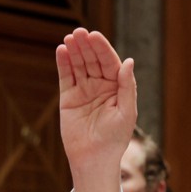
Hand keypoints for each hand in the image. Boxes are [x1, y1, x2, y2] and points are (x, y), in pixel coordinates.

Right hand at [56, 28, 136, 191]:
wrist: (94, 159)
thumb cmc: (115, 139)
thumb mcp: (126, 112)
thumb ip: (127, 87)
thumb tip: (129, 61)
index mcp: (117, 87)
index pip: (110, 62)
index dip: (102, 49)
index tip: (94, 36)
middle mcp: (101, 85)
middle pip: (93, 60)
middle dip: (86, 46)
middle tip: (79, 32)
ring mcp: (84, 90)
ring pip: (79, 65)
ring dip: (74, 51)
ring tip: (69, 38)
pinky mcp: (68, 97)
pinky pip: (66, 77)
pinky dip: (63, 64)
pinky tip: (61, 51)